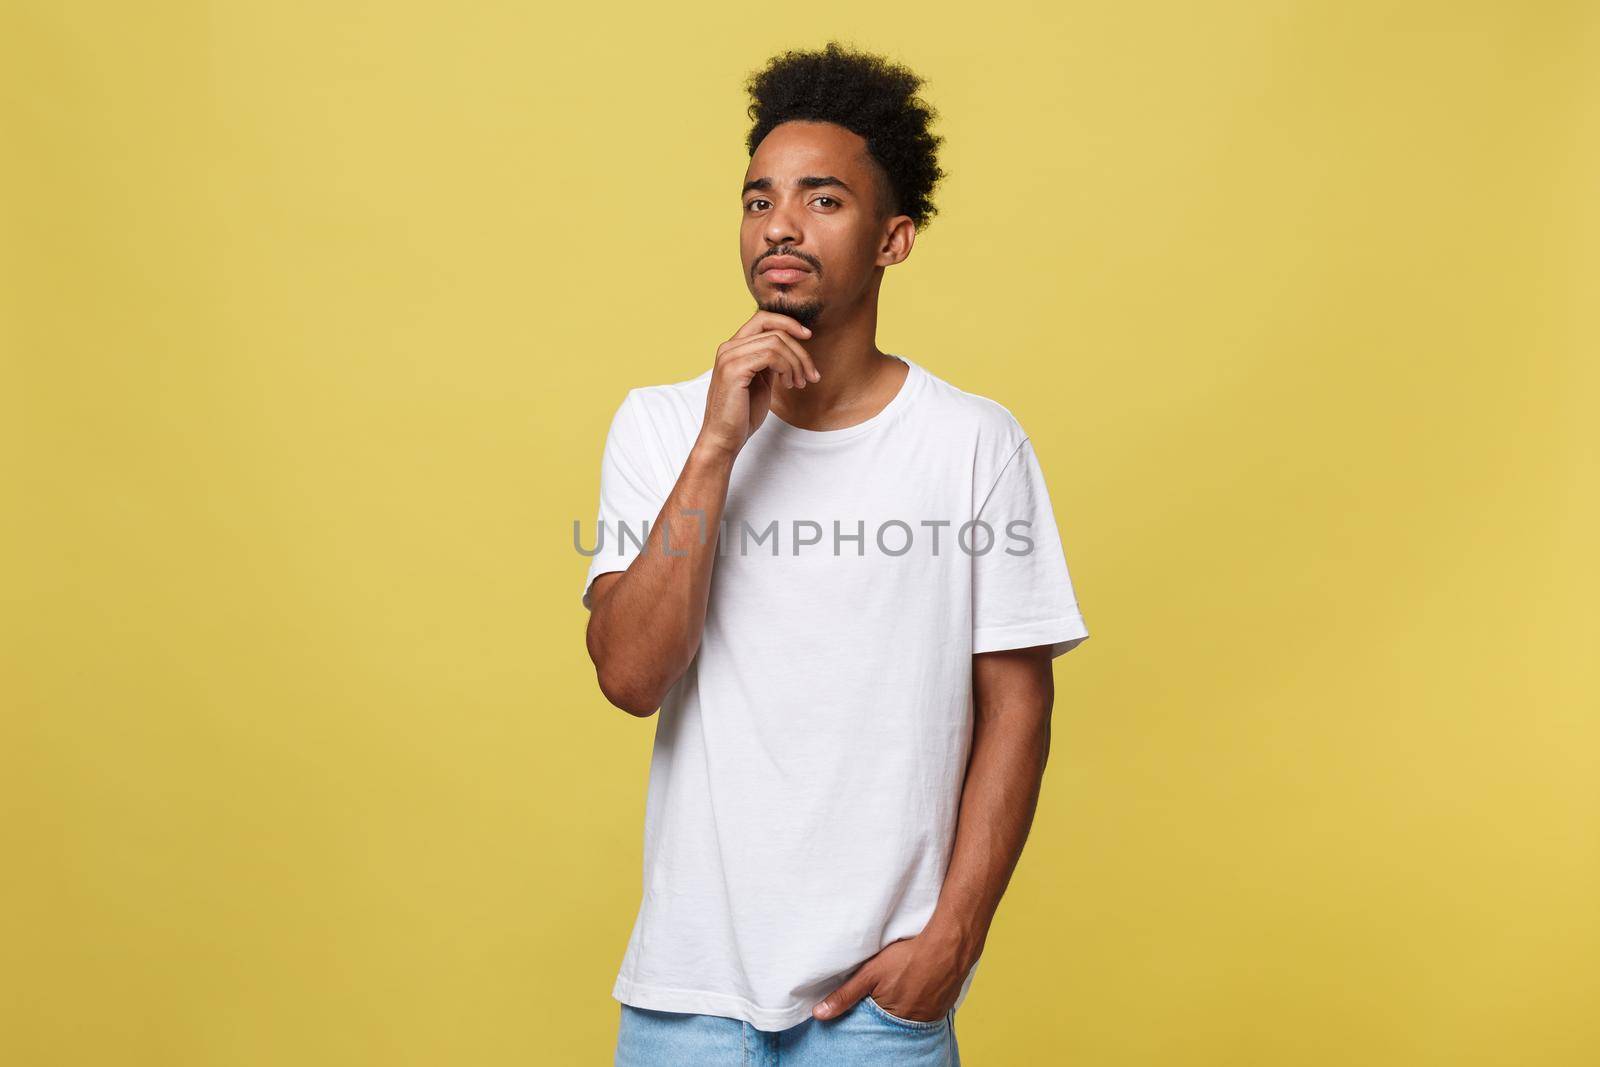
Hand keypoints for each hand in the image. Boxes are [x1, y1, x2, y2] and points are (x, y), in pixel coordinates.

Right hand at [695, 311, 821, 458]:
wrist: (724, 438)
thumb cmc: (742, 415)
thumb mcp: (760, 381)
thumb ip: (770, 362)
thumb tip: (791, 348)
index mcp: (733, 348)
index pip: (763, 319)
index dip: (788, 323)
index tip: (808, 336)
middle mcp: (728, 347)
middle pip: (775, 331)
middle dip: (800, 352)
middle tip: (811, 375)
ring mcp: (729, 357)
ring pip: (776, 342)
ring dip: (796, 363)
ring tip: (799, 383)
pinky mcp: (734, 369)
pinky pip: (771, 355)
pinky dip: (787, 368)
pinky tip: (788, 384)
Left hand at [811, 928, 968, 1023]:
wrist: (949, 946)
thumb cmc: (908, 957)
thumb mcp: (870, 973)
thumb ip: (845, 995)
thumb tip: (818, 1015)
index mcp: (892, 1018)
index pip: (872, 1025)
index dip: (867, 1013)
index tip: (867, 1001)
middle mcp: (913, 1024)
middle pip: (891, 1022)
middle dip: (885, 1011)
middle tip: (886, 991)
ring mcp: (931, 1017)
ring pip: (910, 1017)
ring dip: (903, 1006)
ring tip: (901, 988)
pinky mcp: (944, 1007)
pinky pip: (927, 1011)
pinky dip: (920, 1002)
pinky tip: (917, 987)